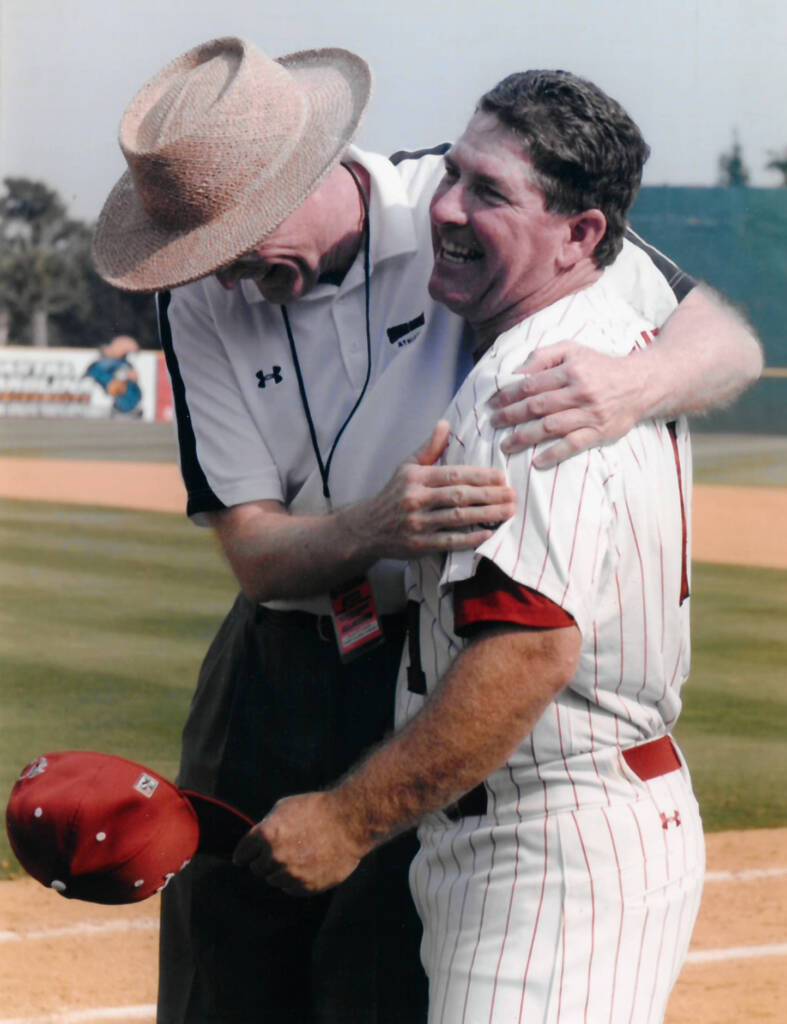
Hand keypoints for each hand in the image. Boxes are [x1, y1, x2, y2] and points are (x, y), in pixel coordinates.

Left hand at [233, 792, 362, 895]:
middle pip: (257, 869)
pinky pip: (290, 889)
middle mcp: (275, 856)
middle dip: (264, 861)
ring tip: (299, 856)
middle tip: (280, 851)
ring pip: (273, 880)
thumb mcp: (284, 807)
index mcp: (266, 835)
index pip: (242, 854)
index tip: (244, 857)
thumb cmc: (317, 809)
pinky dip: (295, 880)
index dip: (244, 853)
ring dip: (280, 871)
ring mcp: (291, 874)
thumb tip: (254, 841)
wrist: (349, 822)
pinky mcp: (306, 887)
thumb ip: (265, 826)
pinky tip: (307, 865)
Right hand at [349, 421, 515, 557]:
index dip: (480, 476)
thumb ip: (429, 448)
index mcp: (416, 477)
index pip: (453, 474)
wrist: (367, 528)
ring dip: (486, 515)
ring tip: (508, 512)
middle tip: (513, 495)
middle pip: (459, 496)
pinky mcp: (419, 545)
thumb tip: (445, 424)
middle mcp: (416, 499)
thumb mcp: (407, 467)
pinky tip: (488, 534)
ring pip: (458, 518)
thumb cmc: (393, 494)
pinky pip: (449, 541)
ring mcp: (417, 523)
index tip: (502, 477)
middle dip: (490, 495)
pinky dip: (470, 538)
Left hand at [488, 342, 644, 467]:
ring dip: (524, 437)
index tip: (491, 403)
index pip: (531, 383)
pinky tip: (536, 461)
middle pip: (537, 406)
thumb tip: (517, 371)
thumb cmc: (600, 366)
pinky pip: (573, 445)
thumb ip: (544, 356)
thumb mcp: (574, 350)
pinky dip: (554, 454)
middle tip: (492, 424)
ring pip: (551, 427)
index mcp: (571, 370)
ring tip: (506, 445)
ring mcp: (590, 414)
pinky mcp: (600, 432)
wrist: (640, 383)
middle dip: (510, 416)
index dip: (508, 394)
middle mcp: (579, 392)